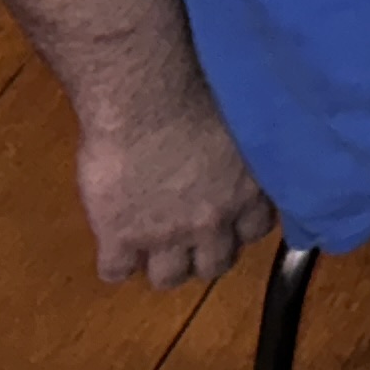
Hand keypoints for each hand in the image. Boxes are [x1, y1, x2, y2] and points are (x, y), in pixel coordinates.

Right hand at [75, 85, 277, 288]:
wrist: (145, 98)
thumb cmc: (199, 90)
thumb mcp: (241, 123)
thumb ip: (243, 154)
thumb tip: (243, 154)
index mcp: (246, 192)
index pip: (255, 231)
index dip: (239, 226)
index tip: (229, 217)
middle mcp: (212, 222)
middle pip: (215, 266)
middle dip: (204, 254)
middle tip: (189, 236)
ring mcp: (165, 236)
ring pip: (169, 278)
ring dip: (163, 265)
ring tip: (152, 246)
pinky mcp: (119, 238)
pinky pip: (115, 272)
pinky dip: (114, 262)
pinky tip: (114, 244)